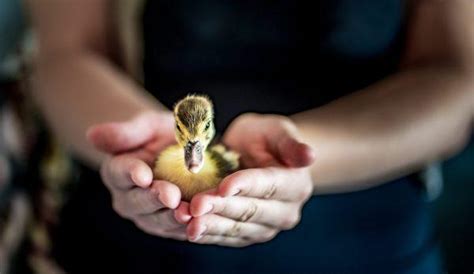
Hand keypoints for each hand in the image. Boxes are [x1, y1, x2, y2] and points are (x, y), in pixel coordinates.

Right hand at [87, 111, 186, 239]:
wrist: (176, 151)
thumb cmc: (158, 134)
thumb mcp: (144, 126)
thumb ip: (124, 132)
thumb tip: (92, 134)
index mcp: (117, 171)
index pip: (120, 172)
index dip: (132, 173)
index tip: (143, 174)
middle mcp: (127, 197)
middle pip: (138, 201)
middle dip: (154, 199)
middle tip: (170, 196)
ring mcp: (146, 215)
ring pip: (157, 220)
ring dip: (172, 219)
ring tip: (186, 214)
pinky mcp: (166, 226)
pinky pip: (176, 230)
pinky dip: (188, 228)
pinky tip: (199, 223)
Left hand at [177, 113, 314, 246]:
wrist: (258, 156)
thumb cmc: (266, 138)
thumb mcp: (278, 131)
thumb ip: (291, 143)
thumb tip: (310, 155)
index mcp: (295, 185)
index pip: (268, 186)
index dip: (245, 186)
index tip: (223, 185)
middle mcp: (284, 212)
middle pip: (250, 211)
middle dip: (221, 208)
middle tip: (196, 205)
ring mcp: (265, 228)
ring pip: (235, 228)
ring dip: (211, 225)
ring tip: (189, 222)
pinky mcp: (246, 235)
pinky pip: (225, 237)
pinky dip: (206, 233)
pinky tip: (187, 229)